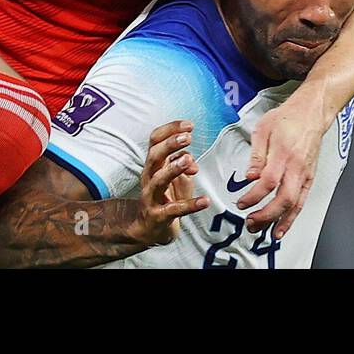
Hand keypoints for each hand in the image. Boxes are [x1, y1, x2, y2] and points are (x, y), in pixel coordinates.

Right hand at [129, 120, 208, 246]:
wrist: (148, 228)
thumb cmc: (165, 196)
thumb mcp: (175, 177)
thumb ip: (183, 163)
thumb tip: (190, 158)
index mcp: (153, 164)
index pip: (155, 140)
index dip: (170, 130)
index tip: (189, 124)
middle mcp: (149, 177)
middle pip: (154, 156)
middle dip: (170, 144)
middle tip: (188, 137)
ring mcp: (151, 197)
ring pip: (158, 180)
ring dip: (173, 168)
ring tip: (188, 160)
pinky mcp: (158, 216)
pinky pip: (174, 210)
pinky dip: (190, 205)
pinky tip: (205, 201)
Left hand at [237, 97, 325, 239]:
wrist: (312, 112)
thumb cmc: (287, 118)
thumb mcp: (264, 129)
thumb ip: (256, 155)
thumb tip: (249, 176)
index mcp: (283, 153)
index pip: (268, 181)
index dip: (254, 196)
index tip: (241, 203)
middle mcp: (297, 166)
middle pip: (283, 198)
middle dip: (266, 215)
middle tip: (250, 222)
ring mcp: (305, 173)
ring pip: (295, 203)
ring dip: (279, 221)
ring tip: (264, 232)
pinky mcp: (310, 177)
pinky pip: (302, 201)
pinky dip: (292, 217)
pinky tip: (282, 227)